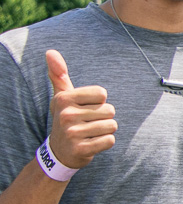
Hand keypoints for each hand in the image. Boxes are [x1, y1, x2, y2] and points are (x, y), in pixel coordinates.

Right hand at [46, 50, 116, 168]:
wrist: (59, 151)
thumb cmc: (66, 118)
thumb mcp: (61, 96)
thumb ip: (59, 74)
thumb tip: (50, 51)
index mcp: (64, 98)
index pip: (102, 93)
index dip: (99, 101)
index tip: (85, 108)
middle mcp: (66, 115)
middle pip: (110, 110)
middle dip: (103, 117)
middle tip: (87, 123)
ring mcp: (73, 133)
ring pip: (112, 125)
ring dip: (105, 130)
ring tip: (90, 133)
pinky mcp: (81, 150)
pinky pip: (110, 141)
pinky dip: (105, 142)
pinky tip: (91, 143)